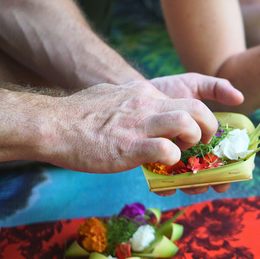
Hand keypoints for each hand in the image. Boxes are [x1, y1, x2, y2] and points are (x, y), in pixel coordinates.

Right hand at [44, 80, 220, 173]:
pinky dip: (172, 160)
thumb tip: (135, 102)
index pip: (187, 99)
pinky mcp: (128, 148)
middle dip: (208, 129)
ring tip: (184, 154)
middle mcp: (146, 104)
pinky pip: (165, 151)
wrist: (51, 125)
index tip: (199, 133)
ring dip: (193, 142)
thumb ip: (129, 98)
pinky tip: (163, 165)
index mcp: (144, 93)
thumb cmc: (78, 115)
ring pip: (187, 124)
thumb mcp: (111, 93)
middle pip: (197, 109)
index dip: (201, 118)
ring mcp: (138, 125)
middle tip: (201, 144)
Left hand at [147, 74, 242, 195]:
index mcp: (205, 136)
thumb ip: (216, 88)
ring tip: (195, 185)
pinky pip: (162, 181)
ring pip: (188, 178)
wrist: (136, 92)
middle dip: (215, 180)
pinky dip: (167, 187)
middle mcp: (192, 150)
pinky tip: (170, 187)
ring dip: (194, 186)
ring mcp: (174, 158)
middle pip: (208, 171)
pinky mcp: (155, 163)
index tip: (241, 171)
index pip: (224, 155)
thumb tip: (239, 98)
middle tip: (217, 184)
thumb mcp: (193, 84)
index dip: (232, 166)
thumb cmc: (169, 89)